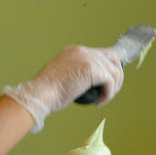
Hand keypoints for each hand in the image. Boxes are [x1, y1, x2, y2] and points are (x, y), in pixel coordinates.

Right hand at [3, 46, 123, 131]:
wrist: (39, 94)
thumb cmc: (46, 92)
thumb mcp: (62, 76)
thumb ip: (76, 73)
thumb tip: (88, 84)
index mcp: (74, 51)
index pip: (100, 54)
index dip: (107, 69)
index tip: (106, 83)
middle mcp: (82, 51)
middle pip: (112, 58)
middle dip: (116, 75)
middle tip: (111, 91)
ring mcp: (88, 59)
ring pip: (114, 71)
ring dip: (113, 87)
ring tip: (103, 99)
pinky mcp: (92, 71)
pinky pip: (110, 82)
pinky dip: (108, 94)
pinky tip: (99, 103)